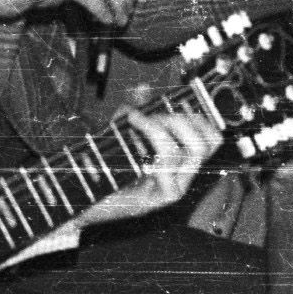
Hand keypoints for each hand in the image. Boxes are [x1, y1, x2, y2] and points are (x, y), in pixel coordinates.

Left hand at [76, 107, 222, 226]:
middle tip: (151, 115)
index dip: (201, 119)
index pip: (212, 141)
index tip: (175, 107)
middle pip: (207, 145)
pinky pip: (166, 167)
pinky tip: (131, 133)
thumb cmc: (102, 173)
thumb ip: (134, 113)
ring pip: (185, 153)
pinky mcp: (157, 200)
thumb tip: (143, 89)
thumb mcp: (121, 137)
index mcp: (180, 164)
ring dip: (161, 128)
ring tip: (137, 121)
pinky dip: (150, 142)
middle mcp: (182, 178)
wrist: (80, 205)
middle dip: (180, 120)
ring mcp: (172, 190)